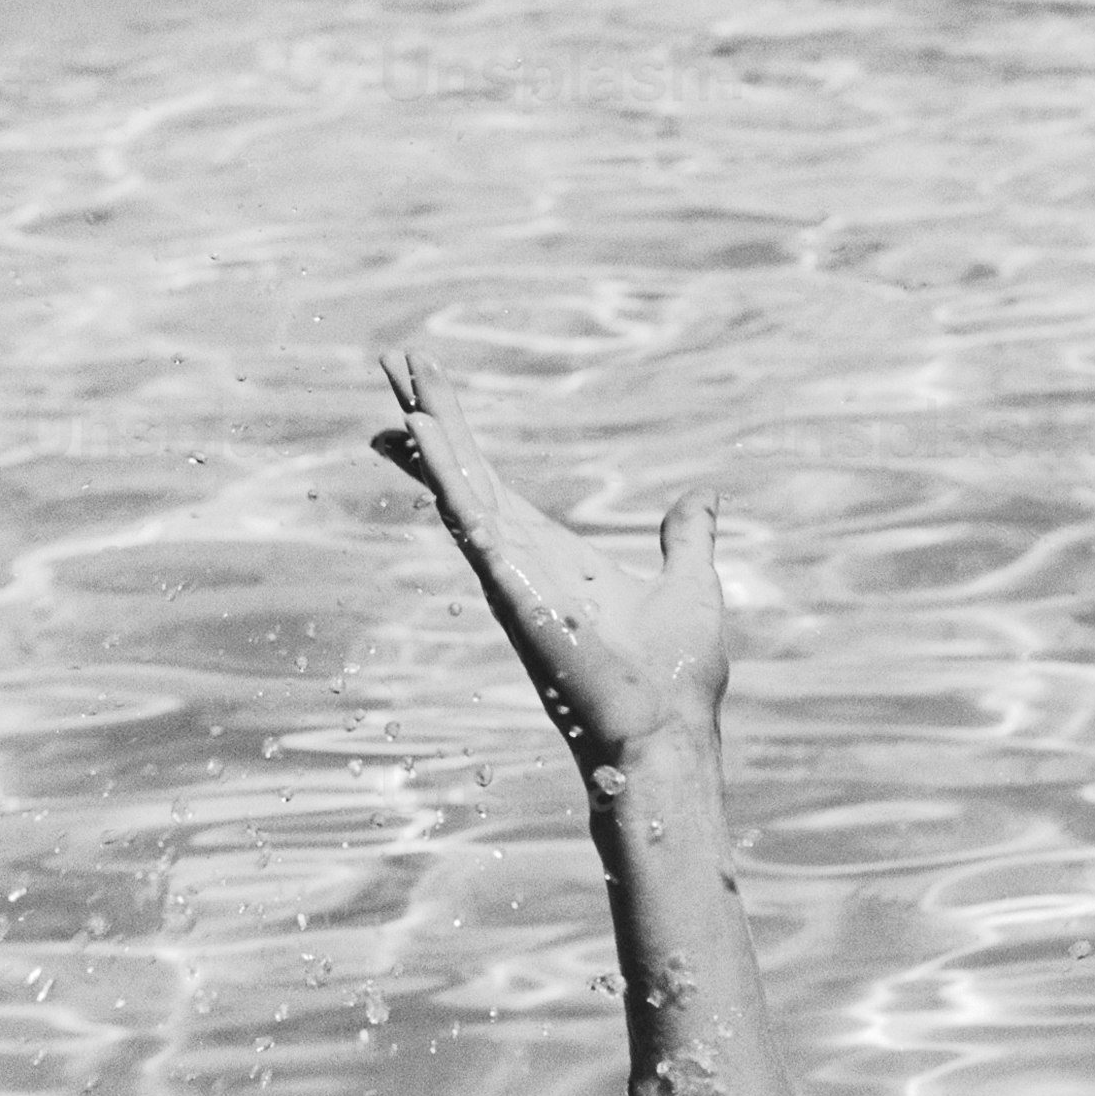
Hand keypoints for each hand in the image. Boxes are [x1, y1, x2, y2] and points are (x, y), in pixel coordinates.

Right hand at [372, 347, 728, 773]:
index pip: (493, 486)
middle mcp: (520, 560)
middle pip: (464, 473)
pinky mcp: (513, 587)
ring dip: (430, 430)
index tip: (425, 400)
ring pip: (460, 485)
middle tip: (390, 360)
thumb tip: (703, 498)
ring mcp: (511, 573)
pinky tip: (422, 430)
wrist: (666, 735)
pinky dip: (447, 474)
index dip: (459, 441)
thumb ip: (687, 538)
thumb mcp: (689, 585)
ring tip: (397, 372)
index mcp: (554, 556)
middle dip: (430, 416)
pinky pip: (472, 520)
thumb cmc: (674, 680)